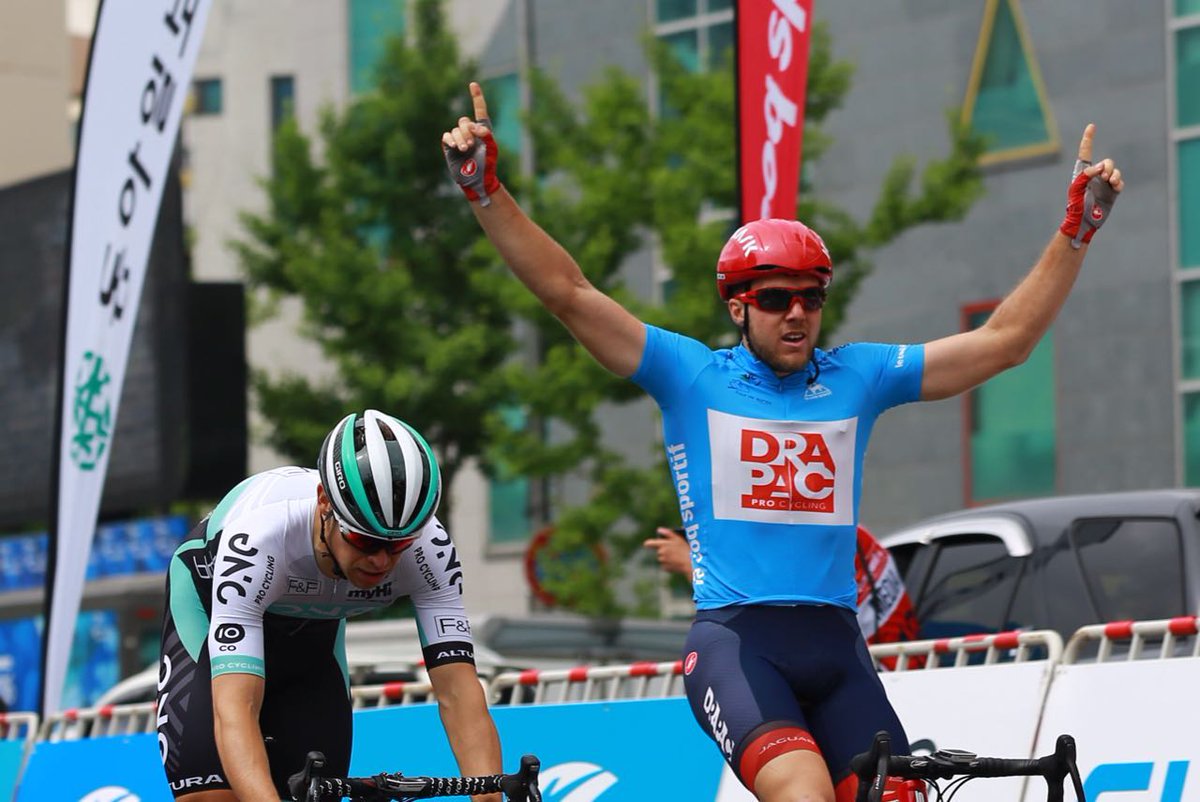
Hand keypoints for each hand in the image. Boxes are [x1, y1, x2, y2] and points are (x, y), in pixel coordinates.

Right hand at [442, 82, 501, 205]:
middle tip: (471, 144)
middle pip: (464, 121)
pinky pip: (447, 136)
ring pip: (455, 130)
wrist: (477, 179)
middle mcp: (470, 132)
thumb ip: (486, 134)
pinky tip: (455, 147)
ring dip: (460, 139)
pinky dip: (451, 140)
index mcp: (482, 130)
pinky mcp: (449, 146)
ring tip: (465, 149)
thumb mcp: (491, 148)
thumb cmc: (487, 165)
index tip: (473, 84)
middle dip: (467, 131)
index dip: (476, 97)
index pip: (479, 110)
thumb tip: (475, 126)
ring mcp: (459, 139)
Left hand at [643, 527, 691, 576]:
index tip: (646, 544)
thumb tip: (659, 530)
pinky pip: (666, 566)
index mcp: (663, 544)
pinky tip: (677, 563)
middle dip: (665, 551)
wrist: (690, 563)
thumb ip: (667, 533)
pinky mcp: (666, 568)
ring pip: (663, 559)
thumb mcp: (678, 538)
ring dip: (667, 558)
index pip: (651, 543)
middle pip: (660, 551)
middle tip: (675, 552)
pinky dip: (670, 565)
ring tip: (677, 557)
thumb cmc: (686, 549)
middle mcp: (661, 552)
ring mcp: (663, 561)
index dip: (649, 543)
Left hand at [1059, 123, 1122, 248]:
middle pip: (1107, 163)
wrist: (1083, 222)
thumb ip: (1085, 175)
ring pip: (1115, 171)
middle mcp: (1095, 177)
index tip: (1091, 126)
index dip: (1088, 140)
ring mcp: (1105, 185)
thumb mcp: (1076, 189)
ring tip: (1111, 181)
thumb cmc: (1075, 206)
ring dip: (1114, 174)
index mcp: (1083, 174)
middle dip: (1108, 166)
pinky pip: (1120, 182)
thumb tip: (1100, 167)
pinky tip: (1115, 186)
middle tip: (1104, 176)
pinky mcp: (1112, 193)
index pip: (1086, 153)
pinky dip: (1119, 182)